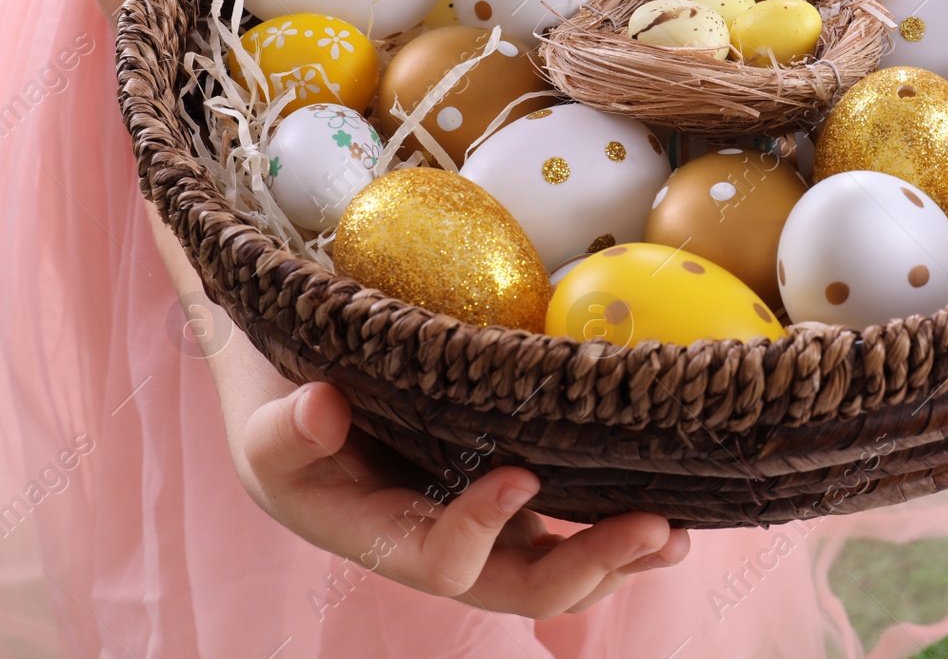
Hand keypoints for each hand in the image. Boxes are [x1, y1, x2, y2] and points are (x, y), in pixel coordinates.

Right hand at [144, 202, 692, 620]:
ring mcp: (479, 521)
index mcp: (378, 538)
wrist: (300, 374)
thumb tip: (322, 408)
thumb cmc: (277, 396)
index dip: (480, 531)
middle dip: (587, 566)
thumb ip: (283, 426)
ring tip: (675, 533)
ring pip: (553, 566)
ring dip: (617, 559)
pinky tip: (671, 509)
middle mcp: (436, 542)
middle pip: (517, 585)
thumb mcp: (260, 416)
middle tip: (654, 527)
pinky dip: (615, 525)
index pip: (440, 561)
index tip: (520, 477)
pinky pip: (567, 524)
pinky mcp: (509, 488)